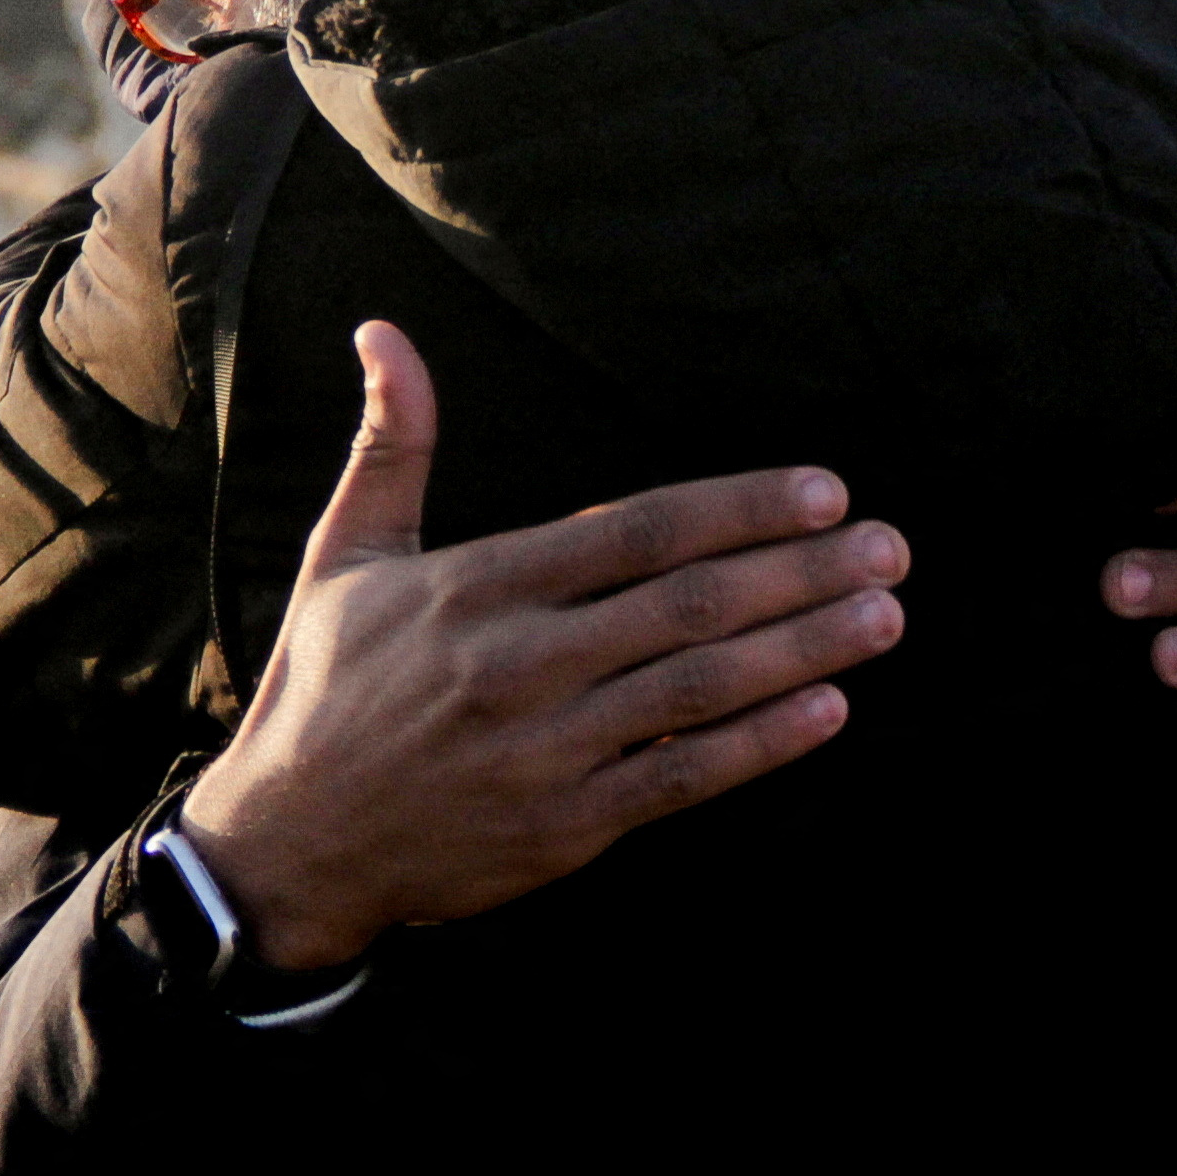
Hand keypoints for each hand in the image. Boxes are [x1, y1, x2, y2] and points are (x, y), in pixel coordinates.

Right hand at [178, 323, 907, 969]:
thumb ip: (394, 442)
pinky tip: (829, 707)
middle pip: (689, 605)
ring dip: (806, 649)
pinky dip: (760, 744)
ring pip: (700, 688)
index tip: (823, 490)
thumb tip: (383, 330)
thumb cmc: (324, 686)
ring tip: (886, 614)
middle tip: (891, 545)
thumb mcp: (347, 553)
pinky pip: (682, 777)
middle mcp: (520, 664)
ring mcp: (548, 751)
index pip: (635, 532)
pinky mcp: (565, 827)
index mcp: (479, 588)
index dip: (737, 509)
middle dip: (801, 572)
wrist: (285, 845)